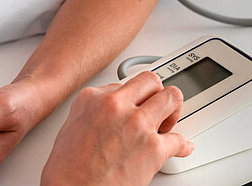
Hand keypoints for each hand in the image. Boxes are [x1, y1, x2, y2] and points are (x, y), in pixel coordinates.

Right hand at [41, 71, 193, 185]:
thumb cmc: (68, 169)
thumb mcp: (72, 125)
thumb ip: (95, 111)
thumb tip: (111, 111)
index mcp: (93, 98)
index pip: (124, 83)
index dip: (133, 96)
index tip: (137, 102)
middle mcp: (116, 105)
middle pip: (151, 81)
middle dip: (157, 93)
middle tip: (157, 107)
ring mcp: (137, 124)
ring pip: (171, 98)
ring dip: (173, 110)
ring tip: (168, 122)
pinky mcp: (153, 148)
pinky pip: (179, 140)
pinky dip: (183, 145)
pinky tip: (181, 146)